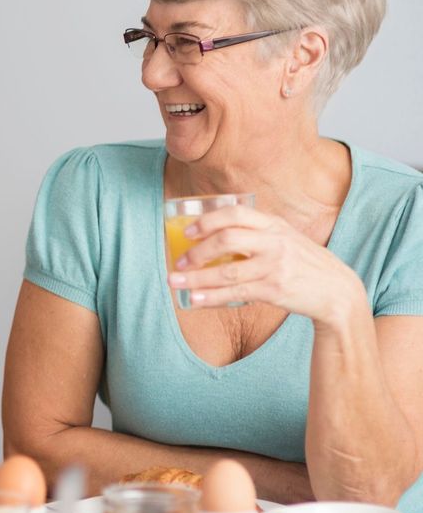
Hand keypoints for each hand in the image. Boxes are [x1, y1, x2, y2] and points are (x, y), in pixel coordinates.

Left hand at [167, 204, 361, 322]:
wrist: (338, 291)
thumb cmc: (304, 264)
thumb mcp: (286, 238)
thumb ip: (258, 233)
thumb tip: (214, 235)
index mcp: (274, 225)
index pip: (236, 213)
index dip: (208, 220)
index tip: (188, 232)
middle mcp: (275, 242)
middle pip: (227, 239)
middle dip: (198, 251)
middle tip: (180, 261)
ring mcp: (275, 266)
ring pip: (227, 271)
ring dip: (196, 277)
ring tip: (174, 281)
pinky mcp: (275, 290)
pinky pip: (235, 293)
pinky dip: (211, 297)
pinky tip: (194, 299)